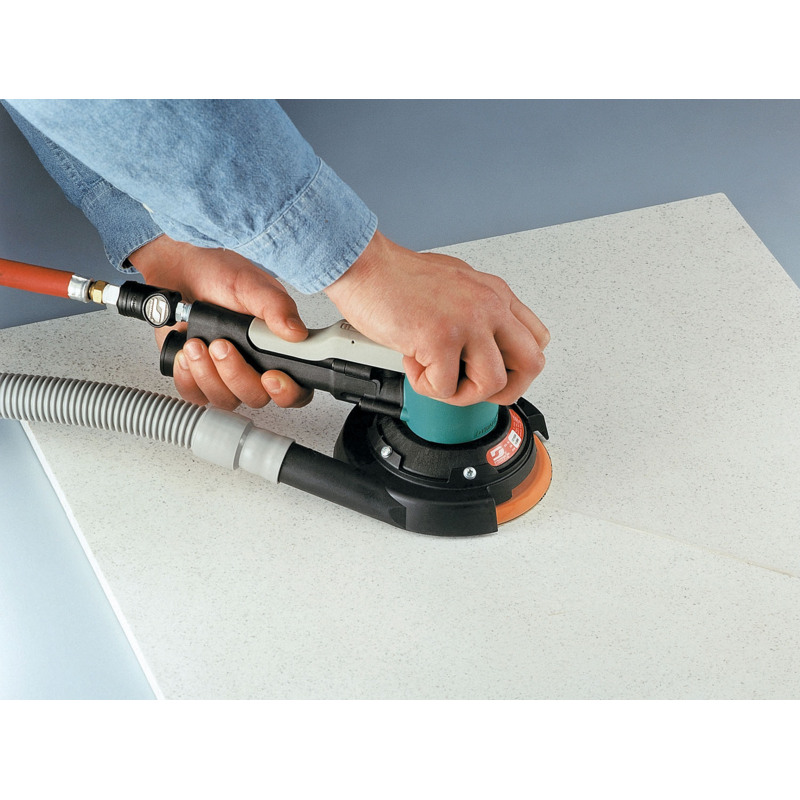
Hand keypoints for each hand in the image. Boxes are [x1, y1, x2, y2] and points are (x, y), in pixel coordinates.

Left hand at [128, 235, 312, 410]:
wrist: (178, 271)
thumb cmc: (217, 274)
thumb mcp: (250, 283)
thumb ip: (275, 306)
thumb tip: (296, 332)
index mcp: (277, 347)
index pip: (295, 387)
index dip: (287, 391)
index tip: (271, 376)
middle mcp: (254, 365)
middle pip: (257, 397)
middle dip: (237, 375)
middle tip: (222, 345)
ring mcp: (225, 375)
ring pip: (225, 399)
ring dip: (209, 374)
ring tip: (198, 344)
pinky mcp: (197, 377)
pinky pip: (195, 395)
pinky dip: (188, 377)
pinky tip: (186, 352)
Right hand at [325, 231, 549, 405]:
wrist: (364, 267)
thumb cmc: (398, 277)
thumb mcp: (456, 285)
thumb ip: (476, 312)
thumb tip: (482, 347)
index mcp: (495, 294)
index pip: (537, 339)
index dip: (517, 366)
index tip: (492, 371)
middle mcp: (489, 306)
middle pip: (532, 364)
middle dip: (504, 389)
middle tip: (474, 387)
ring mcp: (467, 322)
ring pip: (493, 384)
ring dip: (461, 393)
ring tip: (436, 375)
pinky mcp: (440, 339)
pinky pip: (446, 388)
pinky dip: (426, 386)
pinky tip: (413, 363)